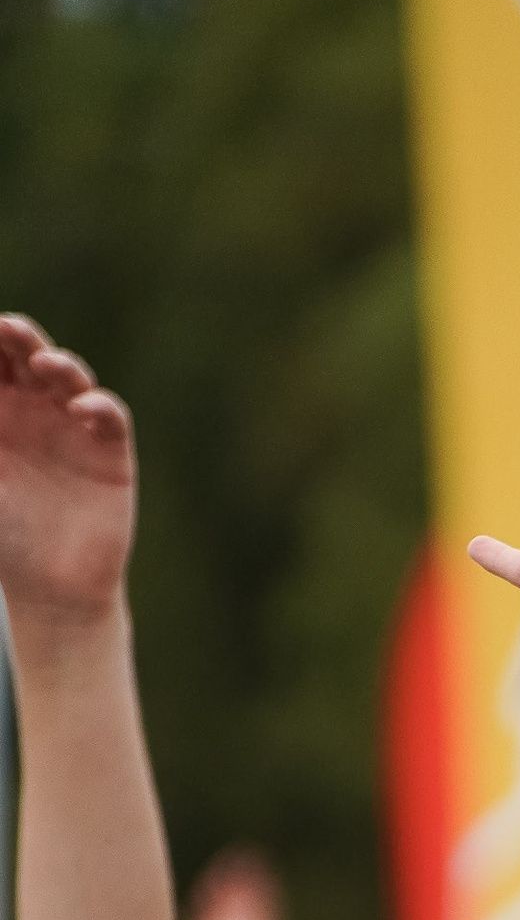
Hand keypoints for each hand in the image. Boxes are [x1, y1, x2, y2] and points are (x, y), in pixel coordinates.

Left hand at [0, 319, 136, 631]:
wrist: (53, 589)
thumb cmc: (5, 538)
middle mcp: (35, 411)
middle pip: (27, 356)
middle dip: (19, 338)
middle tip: (8, 330)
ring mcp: (74, 427)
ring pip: (70, 377)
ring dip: (60, 364)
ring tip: (46, 363)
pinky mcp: (110, 452)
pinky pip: (110, 416)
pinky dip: (100, 405)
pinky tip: (83, 409)